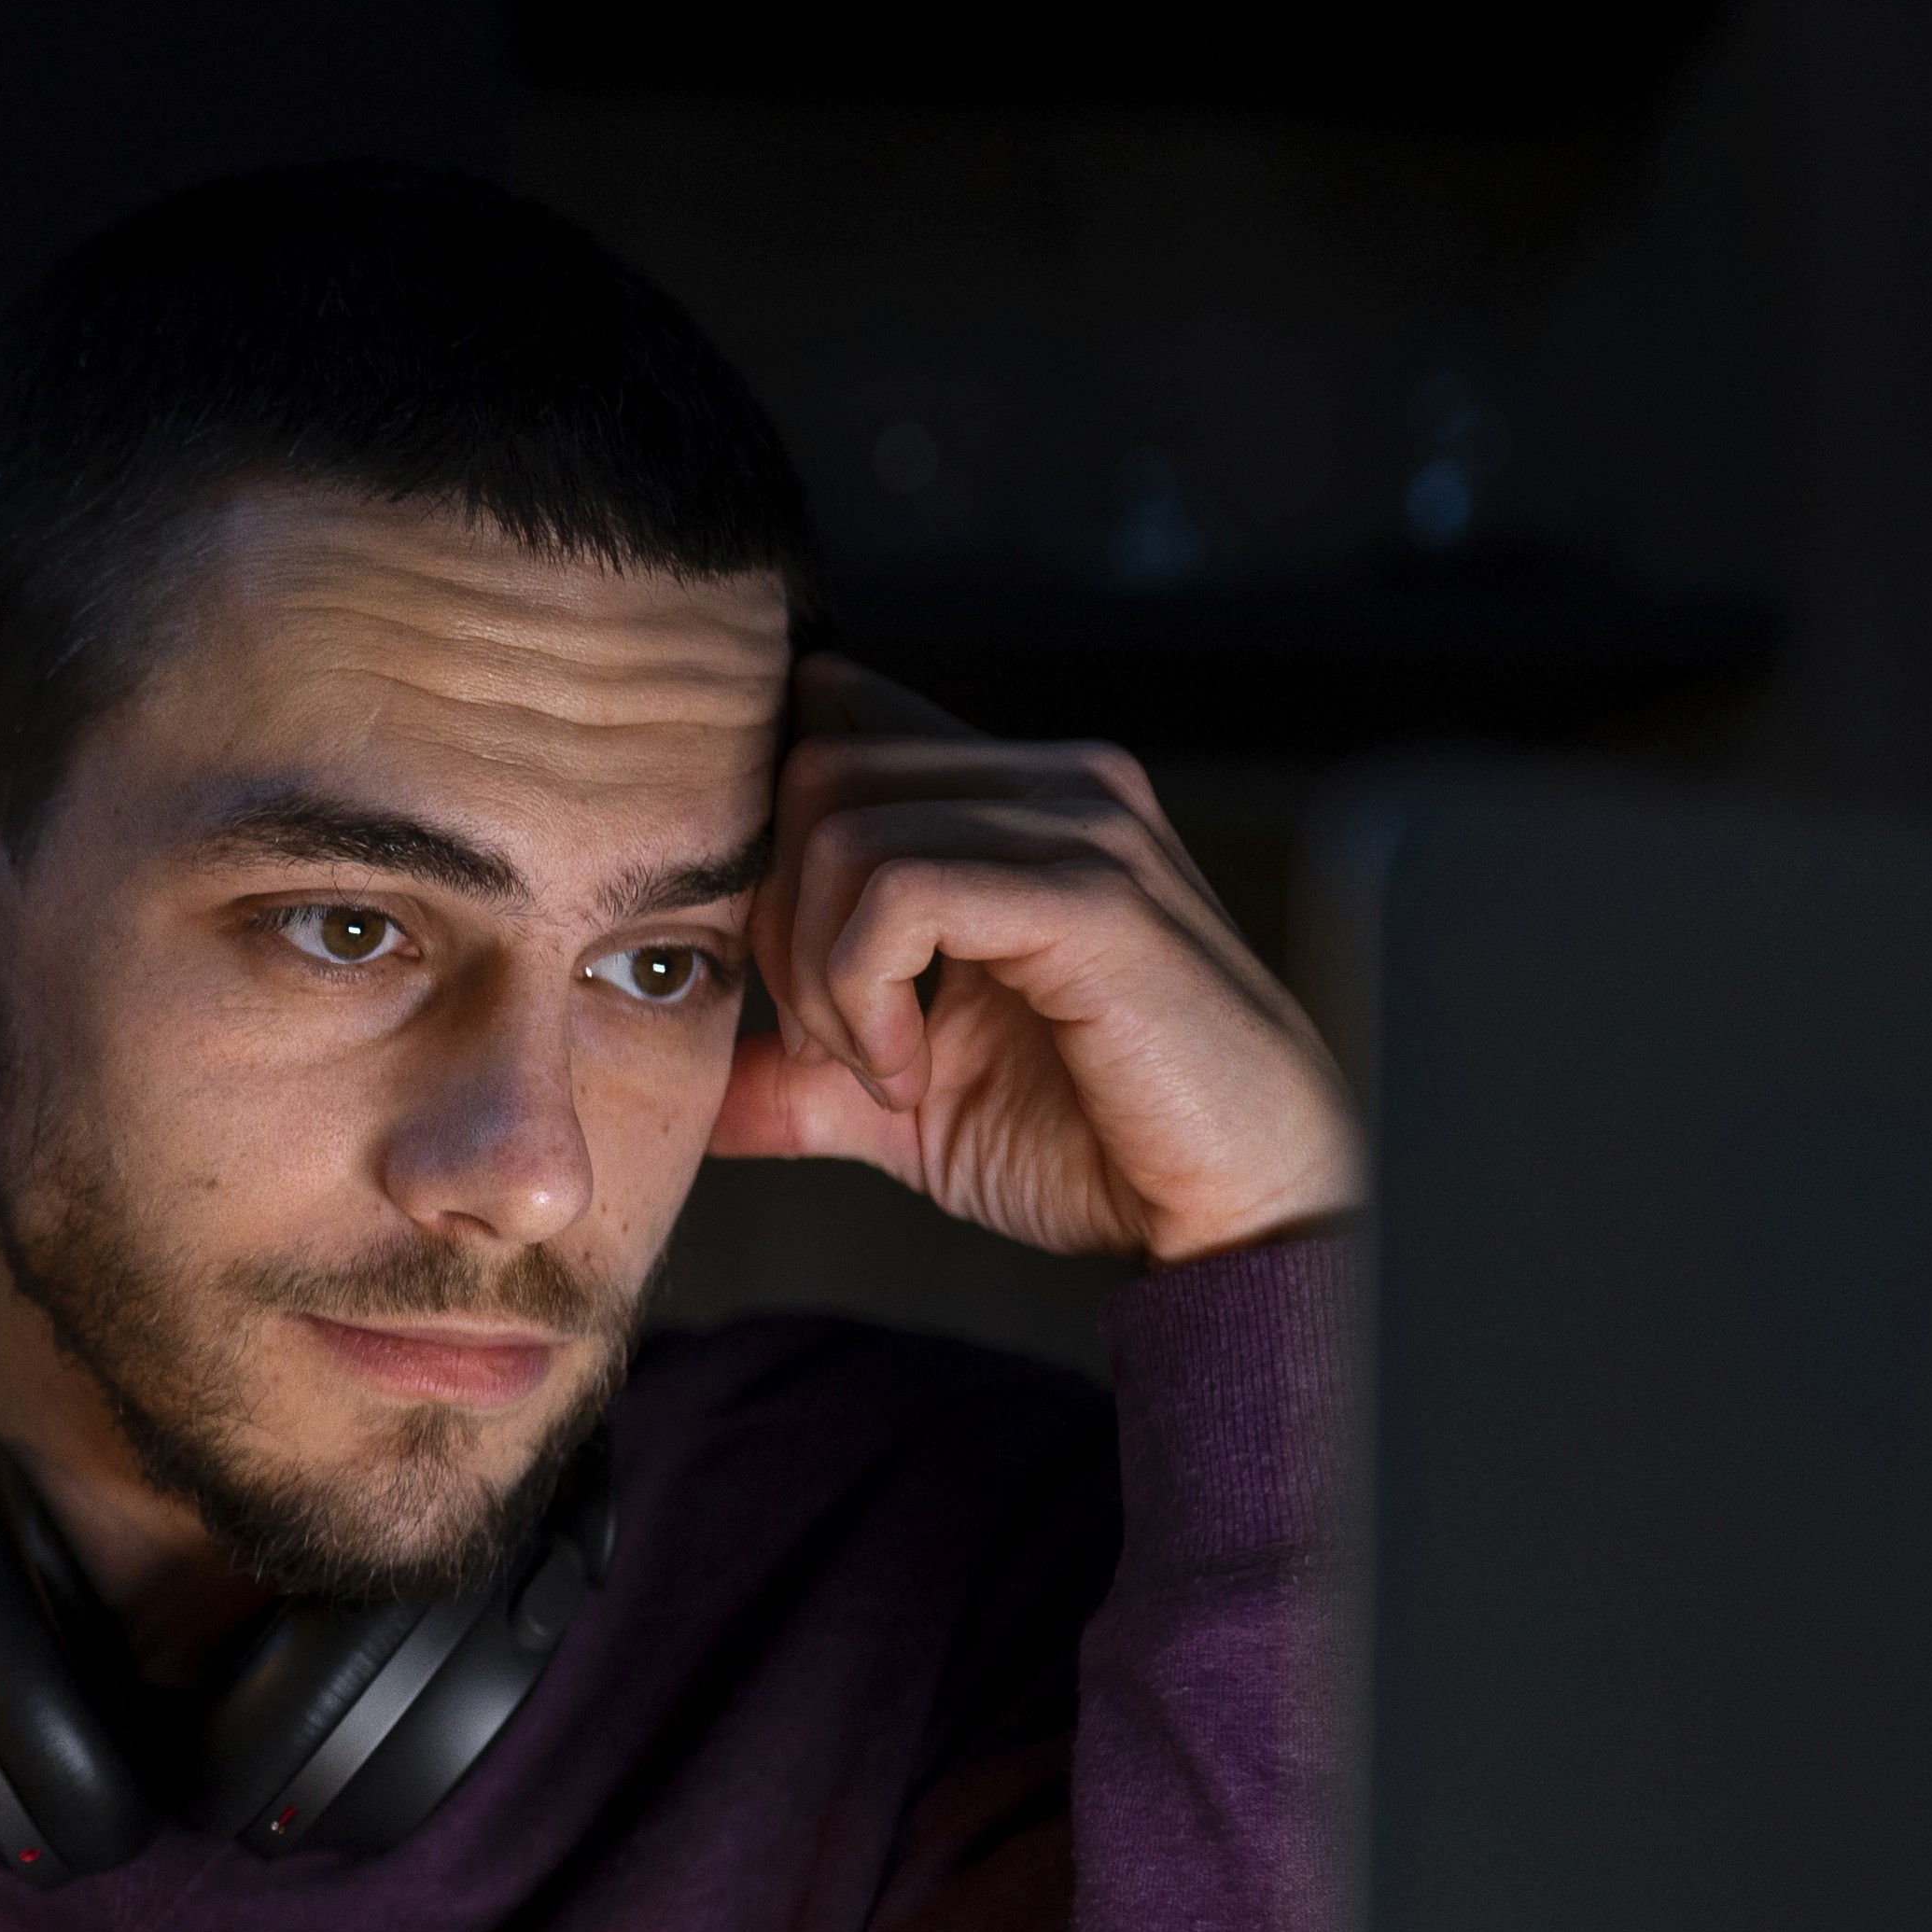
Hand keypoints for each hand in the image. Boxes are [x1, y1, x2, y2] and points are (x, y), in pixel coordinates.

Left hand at [716, 654, 1363, 1265]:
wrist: (1243, 1211)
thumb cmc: (1096, 1146)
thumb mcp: (906, 1104)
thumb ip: (797, 1073)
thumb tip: (688, 1086)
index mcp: (1014, 799)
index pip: (838, 720)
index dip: (772, 851)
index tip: (796, 989)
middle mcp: (1054, 779)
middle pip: (815, 764)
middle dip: (780, 919)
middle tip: (828, 1047)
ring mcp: (1082, 823)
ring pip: (843, 822)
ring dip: (819, 972)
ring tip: (882, 1069)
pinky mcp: (1092, 894)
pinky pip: (899, 891)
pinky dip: (863, 995)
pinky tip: (910, 1074)